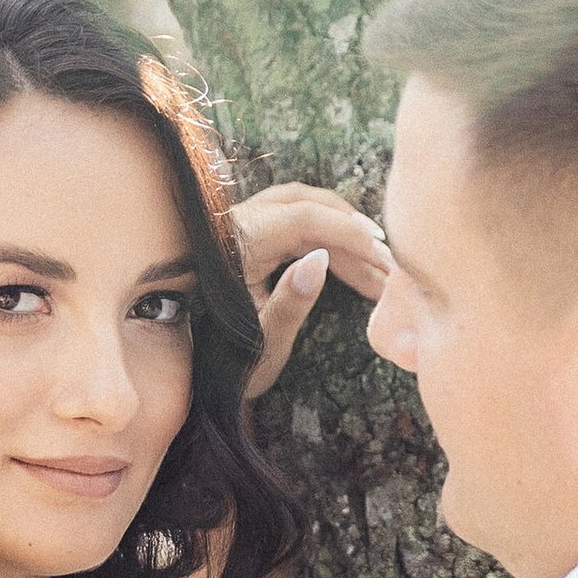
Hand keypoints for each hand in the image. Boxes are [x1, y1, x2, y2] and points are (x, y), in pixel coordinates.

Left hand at [231, 184, 391, 401]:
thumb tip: (321, 260)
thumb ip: (291, 302)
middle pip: (304, 203)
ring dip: (338, 226)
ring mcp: (235, 226)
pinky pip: (288, 218)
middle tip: (386, 262)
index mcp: (235, 247)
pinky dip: (320, 233)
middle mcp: (232, 226)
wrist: (191, 373)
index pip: (304, 218)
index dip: (349, 234)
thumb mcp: (263, 344)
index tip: (383, 257)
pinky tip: (343, 259)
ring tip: (372, 258)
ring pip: (297, 205)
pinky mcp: (240, 234)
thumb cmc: (228, 366)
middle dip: (350, 230)